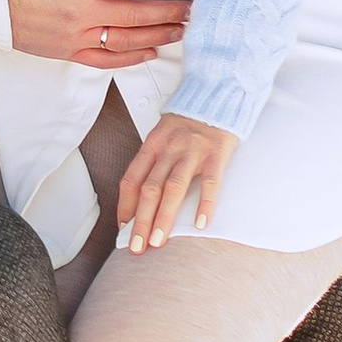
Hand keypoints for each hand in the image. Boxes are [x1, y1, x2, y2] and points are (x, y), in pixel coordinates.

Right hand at [0, 0, 193, 65]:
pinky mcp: (66, 51)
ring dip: (157, 35)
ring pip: (125, 40)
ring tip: (181, 30)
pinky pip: (104, 60)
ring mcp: (74, 35)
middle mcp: (81, 11)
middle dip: (169, 10)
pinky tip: (149, 51)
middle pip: (136, 14)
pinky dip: (130, 57)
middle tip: (193, 8)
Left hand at [117, 110, 236, 248]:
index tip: (123, 227)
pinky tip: (199, 223)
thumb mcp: (162, 135)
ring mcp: (193, 152)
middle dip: (141, 221)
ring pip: (174, 188)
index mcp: (152, 144)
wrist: (218, 95)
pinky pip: (209, 183)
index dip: (125, 205)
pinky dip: (204, 204)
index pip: (131, 179)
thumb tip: (141, 198)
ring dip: (164, 217)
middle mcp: (170, 149)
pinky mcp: (216, 154)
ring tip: (159, 241)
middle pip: (150, 189)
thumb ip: (152, 162)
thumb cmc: (188, 121)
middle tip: (138, 246)